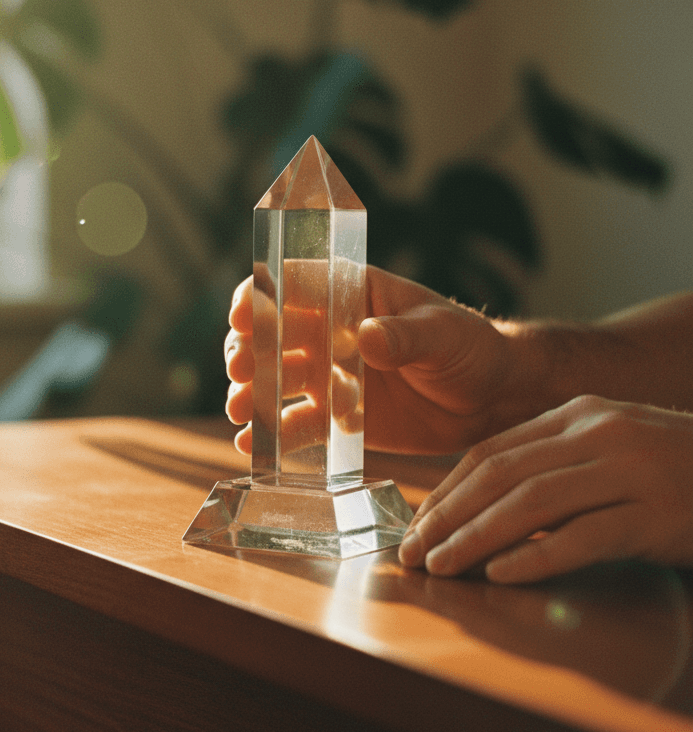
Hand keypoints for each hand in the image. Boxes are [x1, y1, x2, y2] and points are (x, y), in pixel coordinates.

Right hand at [225, 264, 533, 455]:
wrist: (491, 400)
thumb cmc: (470, 347)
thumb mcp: (441, 334)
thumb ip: (404, 336)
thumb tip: (367, 337)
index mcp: (349, 294)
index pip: (291, 285)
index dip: (259, 295)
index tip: (242, 315)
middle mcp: (328, 333)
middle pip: (269, 336)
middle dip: (245, 351)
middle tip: (239, 372)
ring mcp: (327, 376)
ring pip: (273, 382)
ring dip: (250, 395)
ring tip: (239, 411)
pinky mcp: (335, 418)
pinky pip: (295, 425)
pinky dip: (271, 436)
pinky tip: (252, 447)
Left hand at [398, 395, 692, 582]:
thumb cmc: (673, 469)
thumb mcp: (608, 447)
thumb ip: (551, 463)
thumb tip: (482, 504)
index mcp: (577, 414)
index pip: (490, 451)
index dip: (446, 490)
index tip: (417, 524)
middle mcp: (598, 433)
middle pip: (501, 475)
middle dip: (448, 516)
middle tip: (413, 552)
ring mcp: (630, 470)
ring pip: (531, 503)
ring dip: (477, 538)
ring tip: (442, 567)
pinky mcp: (657, 513)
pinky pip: (585, 536)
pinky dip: (537, 556)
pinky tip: (502, 574)